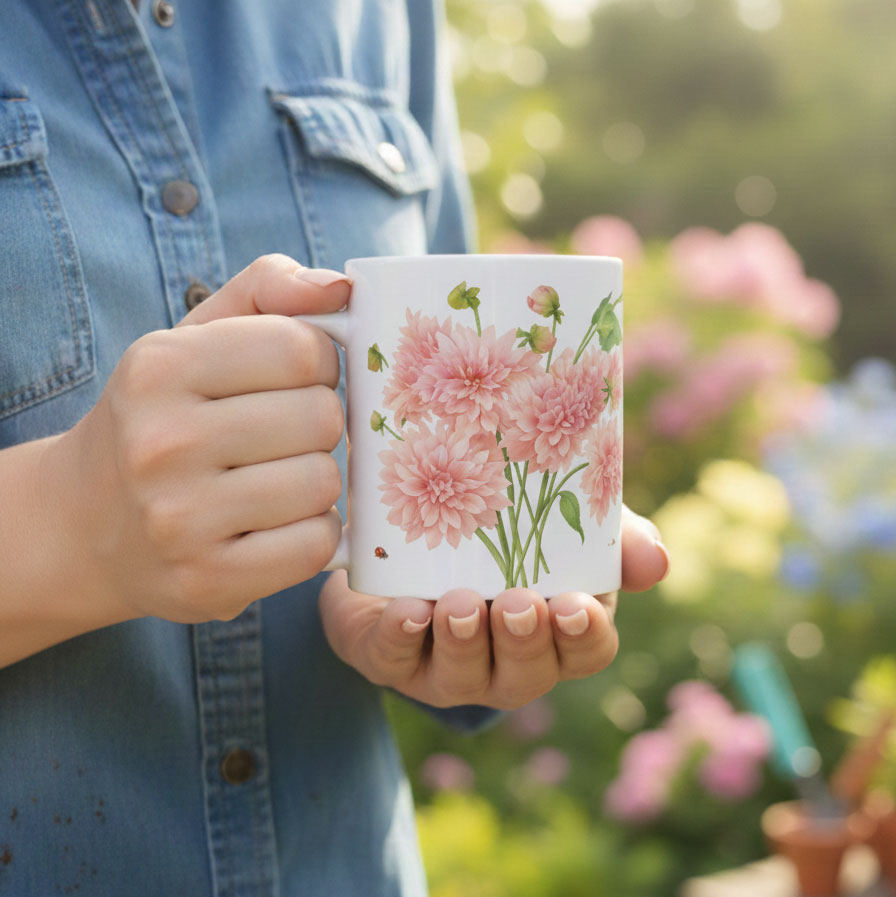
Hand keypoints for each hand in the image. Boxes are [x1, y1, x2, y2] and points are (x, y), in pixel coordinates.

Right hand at [44, 255, 349, 622]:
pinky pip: (315, 544)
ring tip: (276, 479)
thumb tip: (342, 288)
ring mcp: (180, 520)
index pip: (301, 349)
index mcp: (159, 368)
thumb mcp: (194, 338)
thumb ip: (268, 290)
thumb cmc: (163, 418)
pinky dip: (313, 531)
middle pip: (321, 418)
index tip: (294, 380)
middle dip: (318, 424)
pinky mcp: (207, 581)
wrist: (85, 525)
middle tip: (284, 436)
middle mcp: (161, 443)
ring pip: (324, 483)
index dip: (318, 364)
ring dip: (317, 480)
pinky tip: (278, 523)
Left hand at [319, 506, 668, 709]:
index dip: (583, 636)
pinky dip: (400, 637)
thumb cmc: (503, 537)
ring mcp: (448, 668)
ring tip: (460, 605)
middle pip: (526, 672)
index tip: (576, 607)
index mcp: (557, 634)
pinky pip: (395, 659)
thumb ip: (612, 535)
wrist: (414, 540)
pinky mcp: (391, 657)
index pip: (586, 651)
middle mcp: (507, 664)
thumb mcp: (562, 524)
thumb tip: (656, 561)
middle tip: (518, 603)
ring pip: (461, 675)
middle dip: (522, 641)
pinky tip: (408, 610)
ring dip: (463, 641)